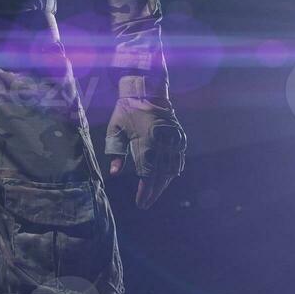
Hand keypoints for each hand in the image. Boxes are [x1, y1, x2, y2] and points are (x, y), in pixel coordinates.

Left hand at [105, 76, 186, 209]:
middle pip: (160, 176)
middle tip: (146, 203)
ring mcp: (173, 140)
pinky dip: (173, 170)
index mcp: (146, 143)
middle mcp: (163, 144)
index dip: (145, 191)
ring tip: (154, 193)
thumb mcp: (115, 129)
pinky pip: (178, 159)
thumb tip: (115, 173)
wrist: (147, 90)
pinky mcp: (179, 137)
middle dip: (153, 192)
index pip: (147, 174)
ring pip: (171, 169)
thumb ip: (115, 151)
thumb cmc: (127, 109)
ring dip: (163, 183)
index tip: (141, 203)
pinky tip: (167, 178)